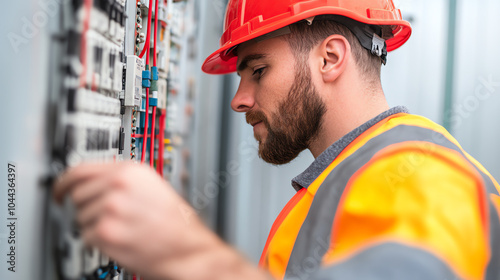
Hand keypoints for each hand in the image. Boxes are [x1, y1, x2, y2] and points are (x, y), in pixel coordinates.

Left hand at [53, 162, 212, 278]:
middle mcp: (119, 186)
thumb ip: (121, 178)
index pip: (81, 169)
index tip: (59, 189)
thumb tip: (89, 181)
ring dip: (94, 225)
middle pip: (76, 194)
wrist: (187, 248)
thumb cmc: (175, 221)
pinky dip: (99, 242)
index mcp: (130, 170)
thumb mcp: (151, 186)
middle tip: (102, 216)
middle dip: (85, 207)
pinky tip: (121, 239)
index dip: (65, 181)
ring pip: (79, 216)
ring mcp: (111, 209)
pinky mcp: (106, 233)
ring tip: (122, 228)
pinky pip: (86, 236)